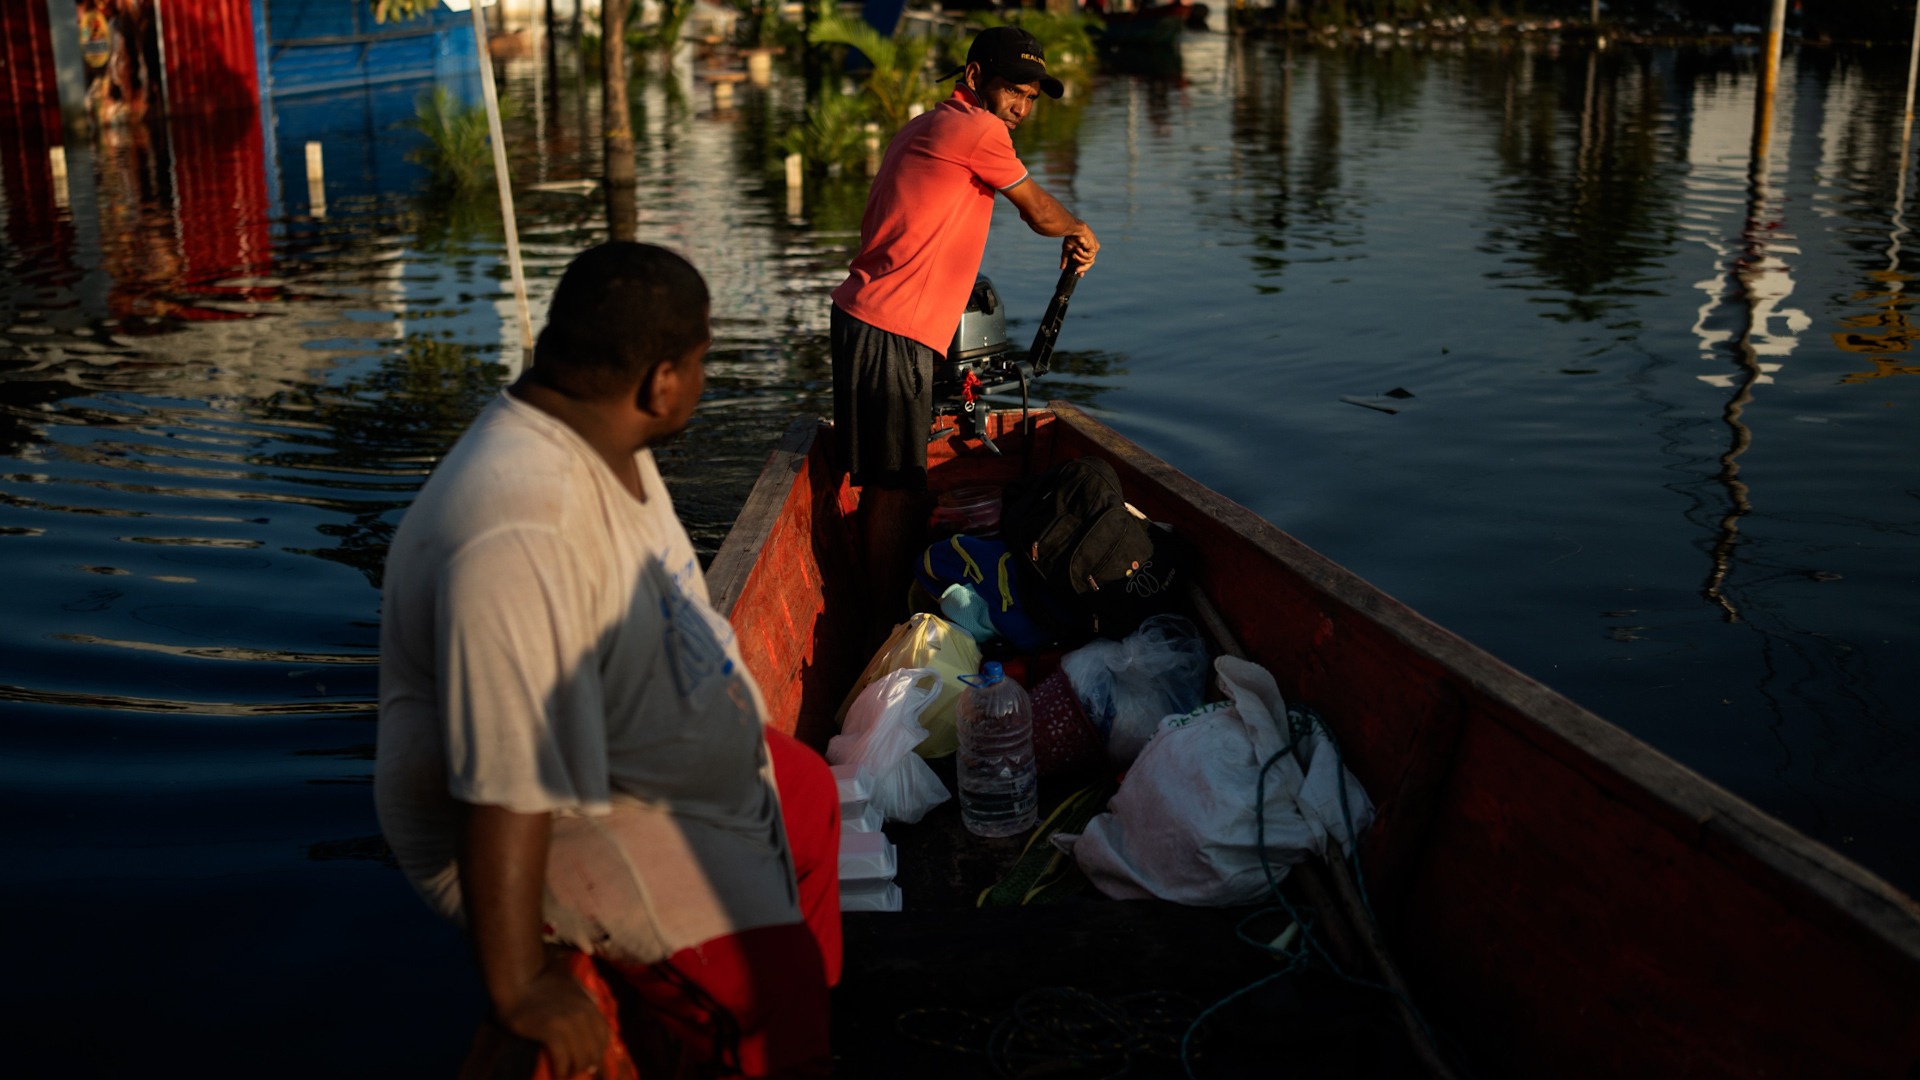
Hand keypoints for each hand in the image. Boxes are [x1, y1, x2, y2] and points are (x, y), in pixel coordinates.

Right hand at [498, 954, 609, 1078]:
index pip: (604, 1037)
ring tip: (565, 1073)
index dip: (599, 1053)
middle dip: (586, 1065)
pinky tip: (557, 1073)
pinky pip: (562, 1058)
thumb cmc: (542, 982)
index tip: (592, 1064)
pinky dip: (561, 1069)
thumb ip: (584, 996)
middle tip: (575, 1072)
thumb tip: (595, 1005)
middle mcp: (582, 1015)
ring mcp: (567, 1023)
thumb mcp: (571, 985)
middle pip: (594, 1051)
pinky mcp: (550, 1030)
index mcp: (589, 1005)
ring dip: (573, 1070)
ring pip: (580, 1058)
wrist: (518, 980)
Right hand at [1061, 223, 1098, 272]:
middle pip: (1090, 263)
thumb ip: (1065, 259)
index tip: (1080, 274)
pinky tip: (1078, 249)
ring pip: (1088, 261)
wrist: (1073, 229)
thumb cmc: (1071, 237)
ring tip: (1074, 254)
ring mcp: (1094, 248)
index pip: (1087, 261)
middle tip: (1077, 270)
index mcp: (1086, 249)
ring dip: (1079, 259)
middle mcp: (1091, 249)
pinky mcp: (1095, 248)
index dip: (1084, 268)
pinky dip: (1082, 255)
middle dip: (1083, 268)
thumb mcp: (1067, 250)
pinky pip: (1088, 257)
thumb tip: (1061, 268)